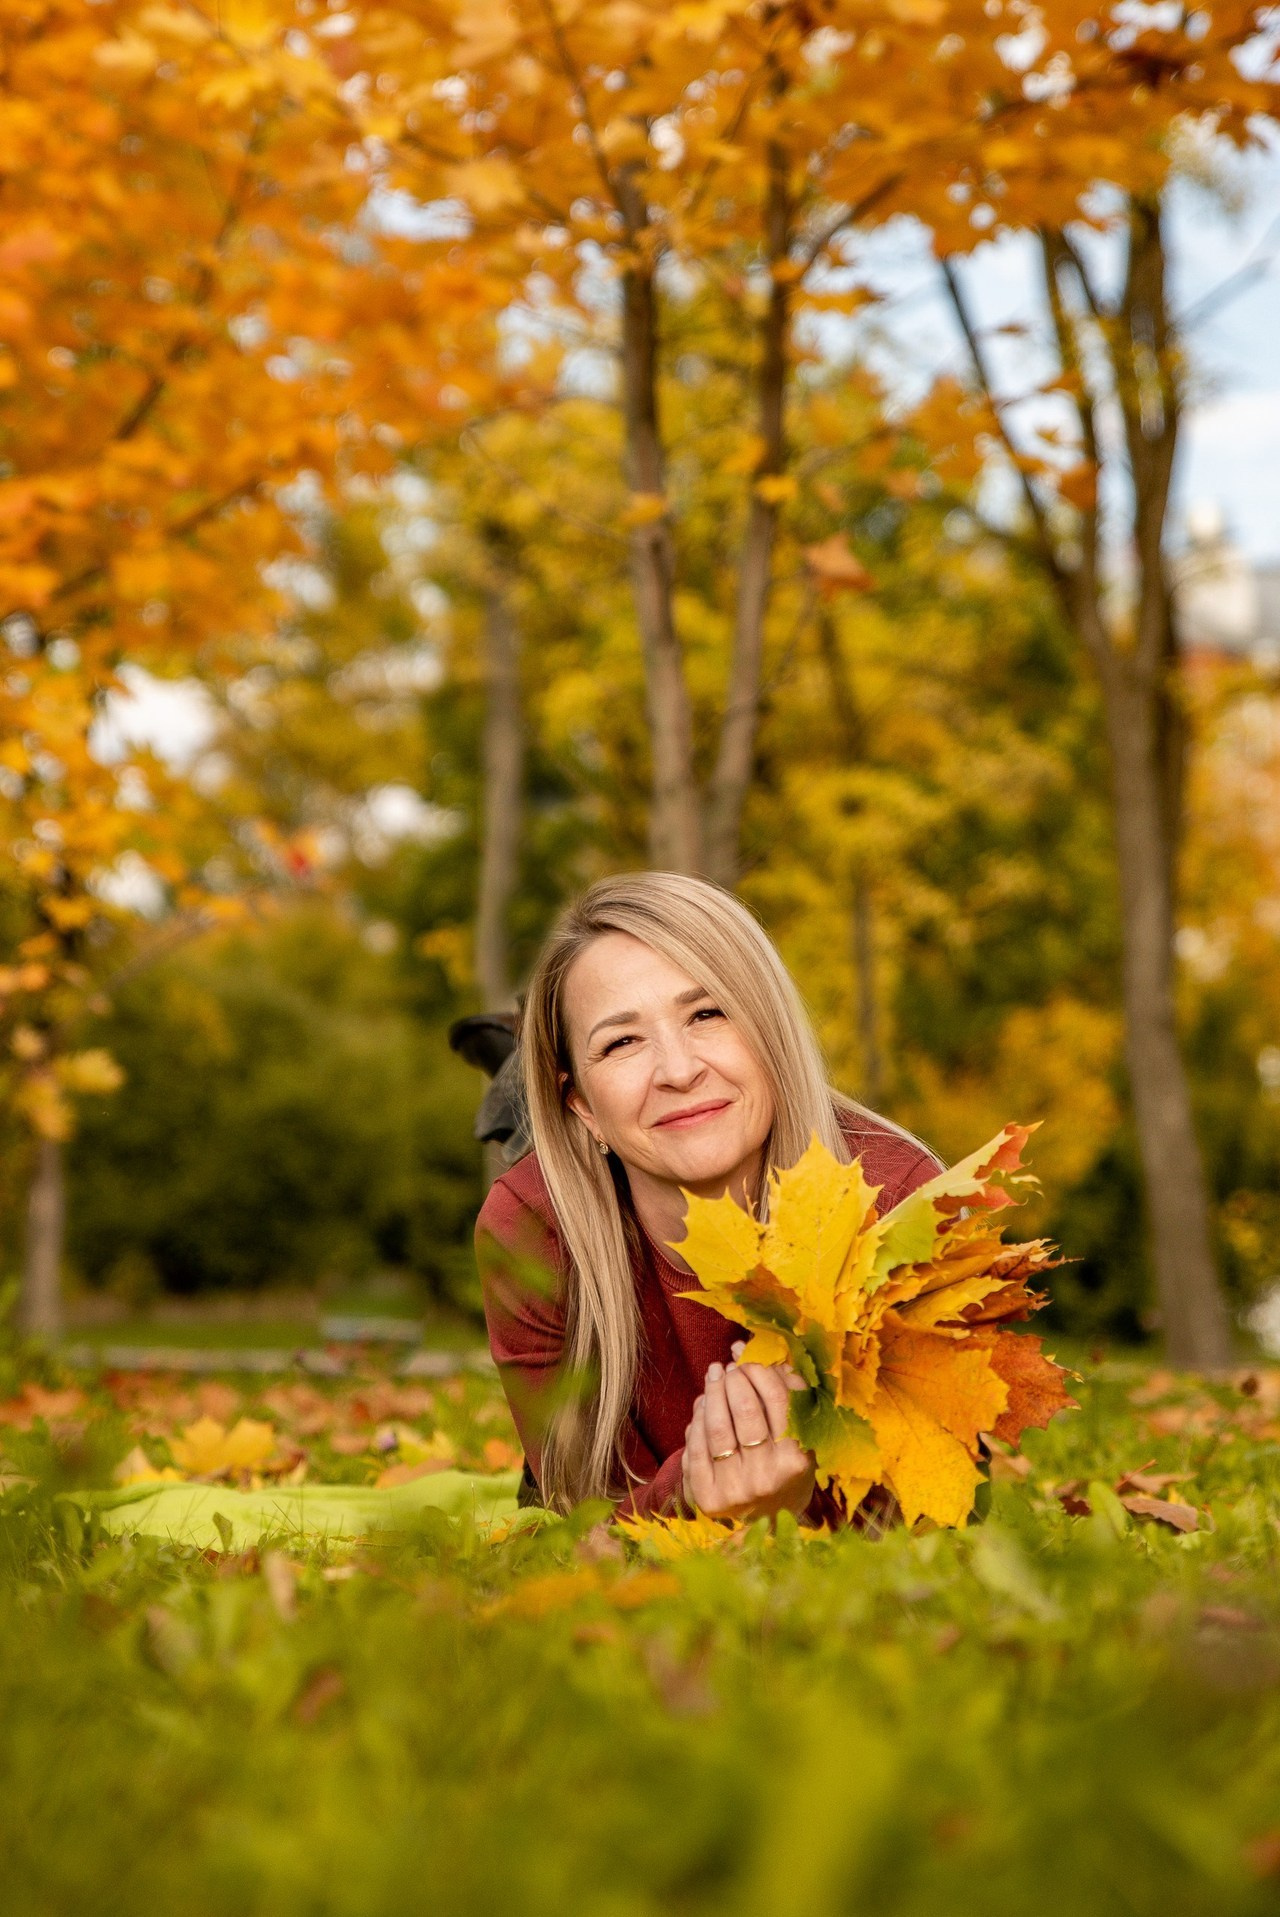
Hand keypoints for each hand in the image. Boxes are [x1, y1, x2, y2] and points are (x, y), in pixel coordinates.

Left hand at [681, 1349, 813, 1522]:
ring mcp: (737, 1490)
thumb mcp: (797, 1435)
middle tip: (727, 1368)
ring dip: (712, 1393)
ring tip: (714, 1377)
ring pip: (717, 1427)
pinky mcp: (709, 1499)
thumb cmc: (784, 1467)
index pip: (776, 1399)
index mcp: (797, 1458)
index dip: (758, 1370)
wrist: (769, 1520)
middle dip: (732, 1379)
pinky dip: (697, 1421)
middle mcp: (768, 1476)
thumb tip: (741, 1347)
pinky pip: (696, 1449)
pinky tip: (702, 1406)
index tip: (747, 1360)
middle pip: (744, 1410)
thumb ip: (780, 1390)